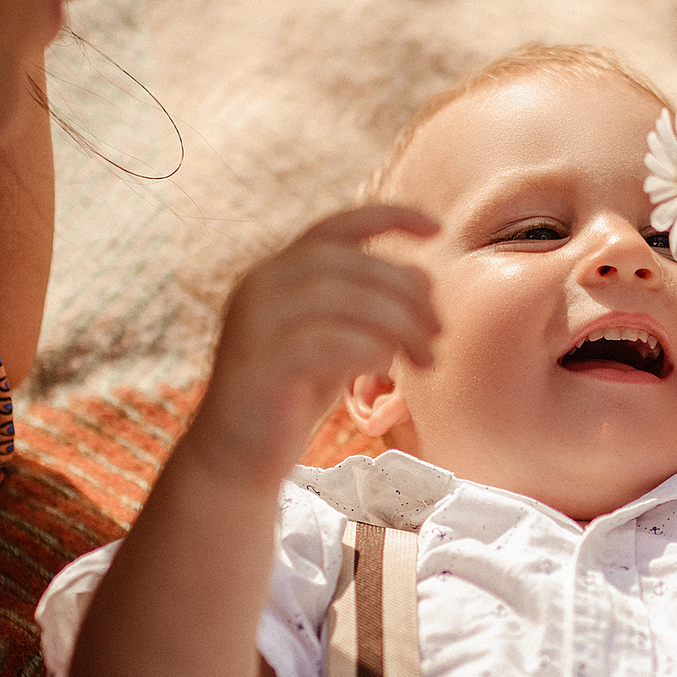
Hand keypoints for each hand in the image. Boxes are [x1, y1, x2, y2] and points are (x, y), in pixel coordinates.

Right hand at [187, 204, 440, 486]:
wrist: (237, 458)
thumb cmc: (292, 398)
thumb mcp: (341, 346)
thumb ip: (373, 310)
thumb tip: (424, 274)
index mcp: (278, 273)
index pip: (336, 228)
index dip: (388, 218)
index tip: (437, 227)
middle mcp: (261, 285)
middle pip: (348, 263)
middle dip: (405, 291)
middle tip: (438, 330)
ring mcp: (255, 322)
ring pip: (341, 298)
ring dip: (397, 324)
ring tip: (425, 357)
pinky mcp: (259, 362)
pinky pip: (325, 341)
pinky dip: (367, 348)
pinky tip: (387, 367)